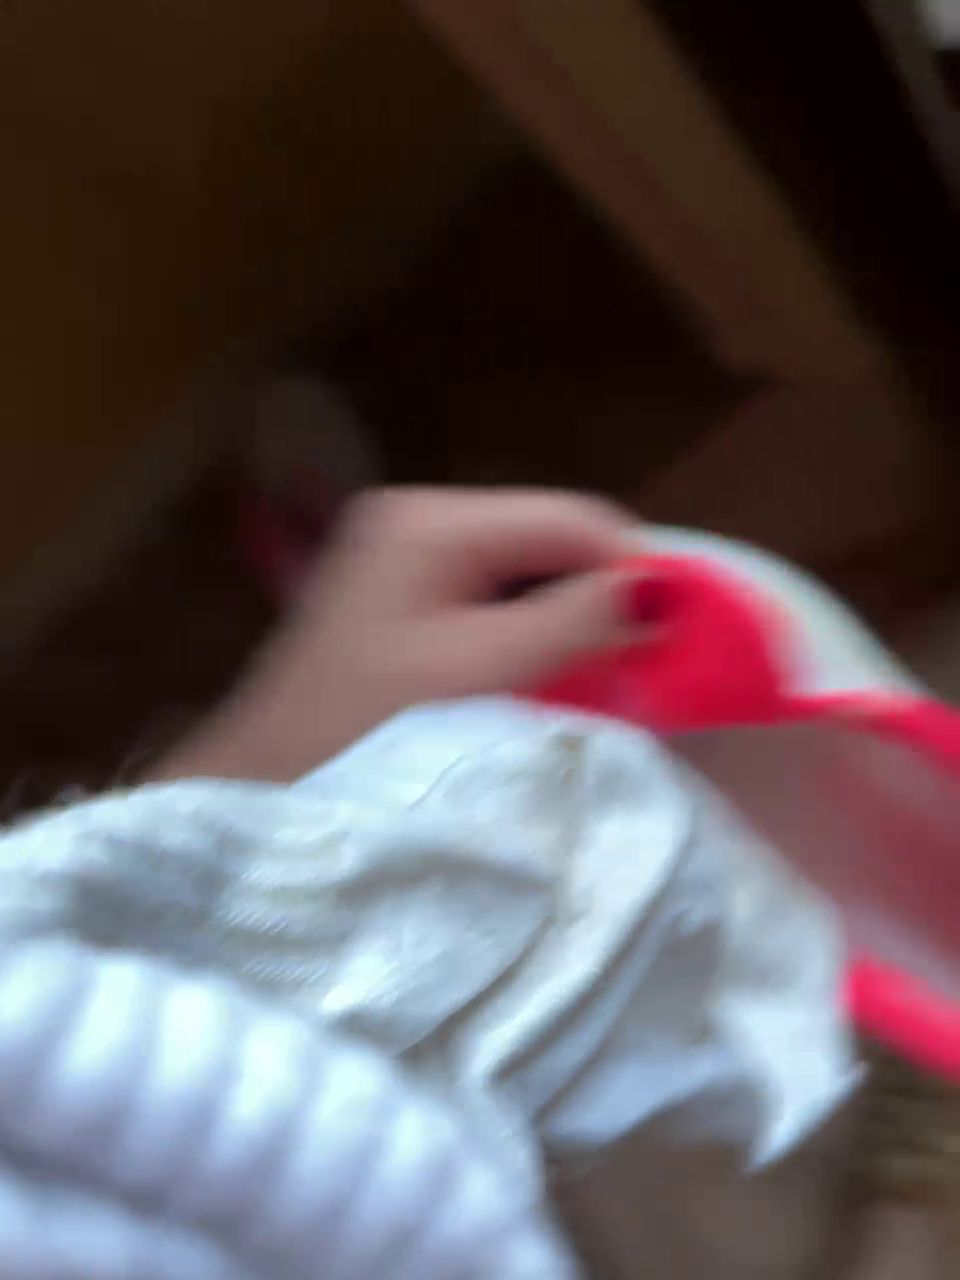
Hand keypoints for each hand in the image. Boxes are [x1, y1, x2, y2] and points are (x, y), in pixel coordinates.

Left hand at [154, 487, 635, 779]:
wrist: (259, 796)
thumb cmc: (363, 735)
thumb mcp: (478, 675)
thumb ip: (573, 623)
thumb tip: (665, 587)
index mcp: (430, 521)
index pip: (570, 518)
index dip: (641, 567)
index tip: (700, 630)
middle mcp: (417, 521)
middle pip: (549, 545)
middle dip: (606, 601)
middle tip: (661, 666)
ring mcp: (405, 562)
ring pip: (528, 579)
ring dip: (575, 626)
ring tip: (619, 681)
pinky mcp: (402, 606)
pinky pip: (496, 608)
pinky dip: (536, 642)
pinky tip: (557, 685)